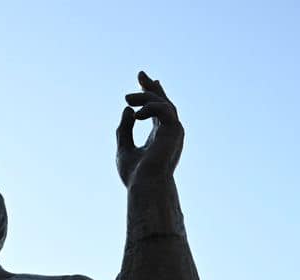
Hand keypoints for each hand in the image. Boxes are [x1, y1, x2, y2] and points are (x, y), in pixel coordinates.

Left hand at [116, 71, 182, 187]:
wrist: (145, 185)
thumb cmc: (135, 174)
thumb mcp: (124, 148)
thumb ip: (125, 129)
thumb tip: (127, 109)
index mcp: (159, 137)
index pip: (156, 111)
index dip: (150, 95)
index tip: (141, 80)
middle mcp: (169, 133)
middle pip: (163, 103)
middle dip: (152, 88)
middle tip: (140, 74)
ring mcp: (174, 131)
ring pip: (163, 104)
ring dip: (145, 96)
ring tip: (127, 97)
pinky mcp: (175, 130)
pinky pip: (164, 109)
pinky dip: (150, 107)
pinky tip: (136, 114)